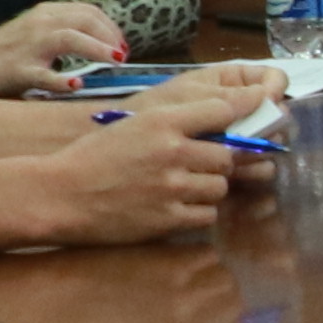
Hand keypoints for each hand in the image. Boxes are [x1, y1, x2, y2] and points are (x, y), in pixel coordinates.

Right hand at [0, 0, 132, 97]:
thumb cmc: (7, 51)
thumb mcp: (37, 31)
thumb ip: (65, 32)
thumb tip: (103, 44)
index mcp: (46, 13)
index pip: (88, 11)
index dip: (111, 27)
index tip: (122, 45)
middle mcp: (40, 24)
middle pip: (85, 20)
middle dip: (110, 36)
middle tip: (122, 57)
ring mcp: (29, 47)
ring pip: (69, 39)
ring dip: (97, 48)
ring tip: (114, 60)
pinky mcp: (18, 70)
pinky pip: (43, 75)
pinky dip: (61, 80)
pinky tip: (75, 85)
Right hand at [24, 72, 255, 240]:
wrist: (60, 194)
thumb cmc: (95, 157)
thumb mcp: (134, 124)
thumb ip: (176, 122)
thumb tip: (222, 120)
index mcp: (162, 122)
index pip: (222, 109)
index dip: (246, 106)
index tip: (261, 103)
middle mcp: (172, 152)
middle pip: (227, 154)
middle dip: (219, 159)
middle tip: (198, 164)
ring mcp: (172, 188)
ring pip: (220, 186)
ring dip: (209, 187)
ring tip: (183, 186)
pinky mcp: (168, 220)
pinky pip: (206, 215)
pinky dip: (198, 212)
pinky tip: (176, 206)